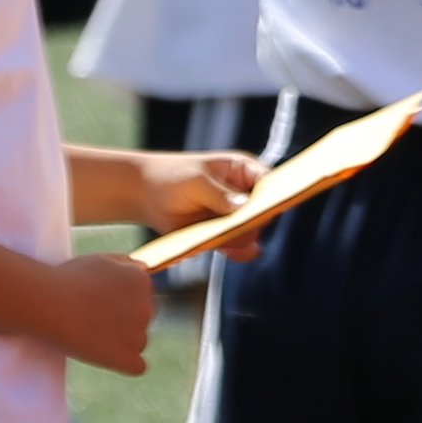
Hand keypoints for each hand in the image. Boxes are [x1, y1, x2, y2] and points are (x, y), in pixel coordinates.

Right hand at [40, 248, 159, 379]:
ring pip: (139, 341)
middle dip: (124, 320)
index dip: (121, 300)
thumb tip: (143, 269)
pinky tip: (107, 357)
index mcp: (142, 281)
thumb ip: (127, 264)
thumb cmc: (69, 279)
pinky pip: (138, 366)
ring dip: (123, 341)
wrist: (49, 303)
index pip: (143, 295)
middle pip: (143, 318)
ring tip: (94, 336)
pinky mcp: (127, 358)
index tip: (99, 304)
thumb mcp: (101, 260)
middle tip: (94, 321)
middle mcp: (147, 306)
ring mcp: (138, 334)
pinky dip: (124, 363)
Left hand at [141, 149, 266, 263]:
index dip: (276, 194)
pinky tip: (231, 252)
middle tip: (241, 226)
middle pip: (262, 211)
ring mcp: (232, 216)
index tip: (272, 206)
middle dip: (254, 220)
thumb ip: (220, 194)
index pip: (269, 182)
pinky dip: (236, 251)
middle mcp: (243, 193)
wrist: (145, 195)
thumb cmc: (172, 176)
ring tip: (225, 239)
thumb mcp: (195, 182)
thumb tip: (244, 207)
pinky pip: (236, 246)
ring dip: (241, 237)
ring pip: (250, 231)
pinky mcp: (221, 234)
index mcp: (243, 170)